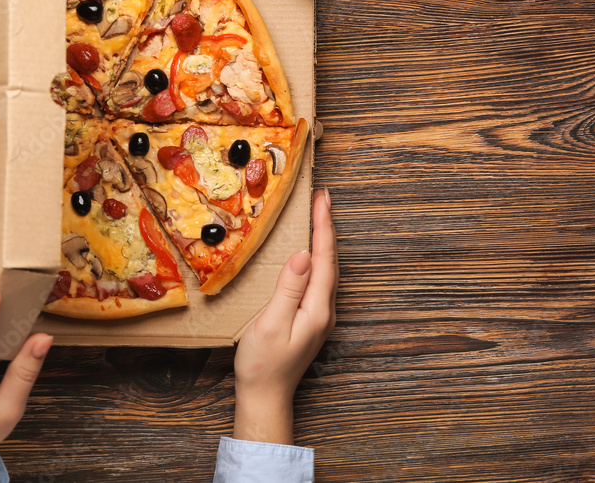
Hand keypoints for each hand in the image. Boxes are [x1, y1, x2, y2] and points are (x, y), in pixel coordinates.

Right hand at [233, 188, 337, 444]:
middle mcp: (325, 310)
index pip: (324, 258)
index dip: (323, 226)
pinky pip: (318, 279)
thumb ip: (289, 289)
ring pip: (327, 269)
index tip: (322, 199)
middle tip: (322, 197)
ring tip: (318, 215)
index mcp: (318, 309)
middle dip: (326, 226)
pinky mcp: (311, 318)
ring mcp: (320, 315)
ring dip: (323, 240)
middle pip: (331, 260)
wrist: (265, 398)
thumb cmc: (263, 365)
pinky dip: (317, 257)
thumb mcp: (270, 324)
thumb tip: (304, 254)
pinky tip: (309, 251)